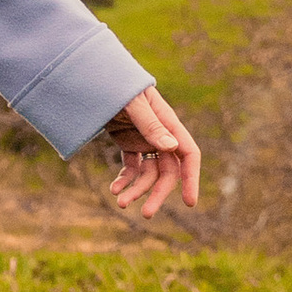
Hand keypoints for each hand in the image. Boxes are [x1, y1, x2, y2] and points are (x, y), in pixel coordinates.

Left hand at [105, 84, 200, 219]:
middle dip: (157, 194)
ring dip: (137, 190)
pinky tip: (114, 190)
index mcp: (169, 124)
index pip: (188, 155)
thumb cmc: (119, 85)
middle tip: (146, 215)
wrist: (99, 77)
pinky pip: (132, 168)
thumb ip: (151, 125)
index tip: (189, 202)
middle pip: (167, 172)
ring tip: (120, 202)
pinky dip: (125, 180)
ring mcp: (146, 141)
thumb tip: (171, 148)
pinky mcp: (130, 144)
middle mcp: (161, 136)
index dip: (191, 178)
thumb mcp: (133, 104)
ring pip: (148, 174)